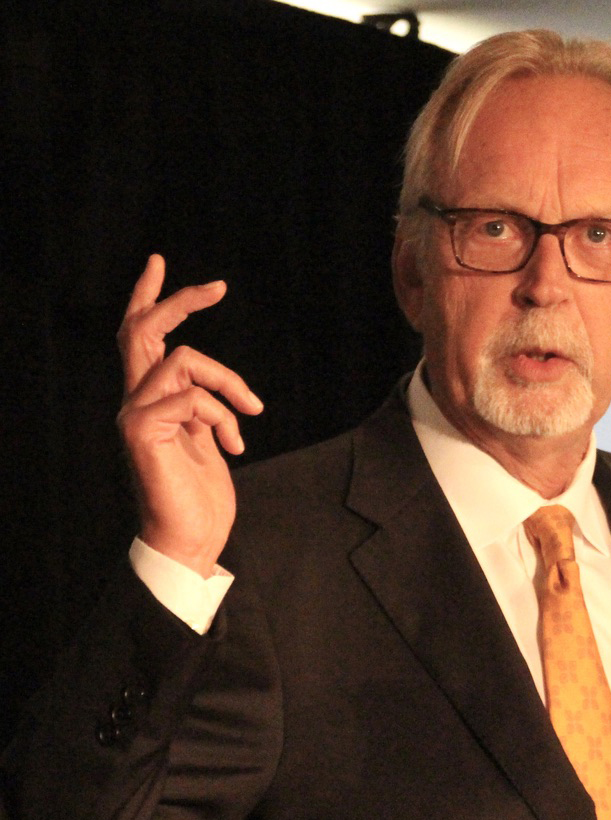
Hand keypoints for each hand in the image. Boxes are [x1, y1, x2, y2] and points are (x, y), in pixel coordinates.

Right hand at [116, 255, 262, 576]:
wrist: (192, 540)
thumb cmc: (200, 496)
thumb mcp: (208, 438)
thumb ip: (201, 407)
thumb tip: (212, 386)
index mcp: (151, 402)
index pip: (139, 339)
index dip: (147, 299)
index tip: (158, 263)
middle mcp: (135, 402)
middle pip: (144, 331)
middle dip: (181, 301)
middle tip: (219, 287)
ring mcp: (134, 416)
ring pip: (182, 360)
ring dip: (228, 384)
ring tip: (249, 416)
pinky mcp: (142, 432)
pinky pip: (192, 397)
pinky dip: (223, 415)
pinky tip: (233, 445)